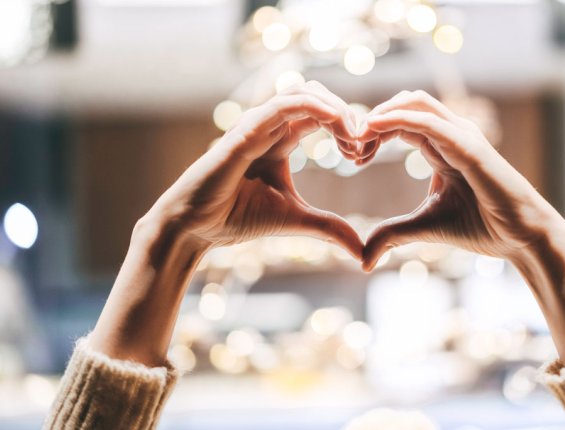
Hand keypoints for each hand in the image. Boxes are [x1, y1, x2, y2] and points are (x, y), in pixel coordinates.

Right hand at [147, 81, 362, 257]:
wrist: (197, 229)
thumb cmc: (238, 219)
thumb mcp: (297, 220)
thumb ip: (330, 229)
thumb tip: (361, 251)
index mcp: (282, 140)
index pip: (322, 115)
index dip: (348, 127)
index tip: (364, 154)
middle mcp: (270, 126)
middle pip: (317, 96)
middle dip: (346, 113)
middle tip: (363, 143)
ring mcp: (257, 124)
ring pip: (303, 92)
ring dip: (335, 107)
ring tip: (354, 134)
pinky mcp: (245, 131)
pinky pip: (283, 105)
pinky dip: (315, 106)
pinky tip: (338, 122)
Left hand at [357, 90, 564, 363]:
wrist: (522, 239)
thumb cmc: (482, 229)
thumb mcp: (425, 228)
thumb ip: (393, 235)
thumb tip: (362, 259)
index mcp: (441, 148)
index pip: (400, 122)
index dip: (371, 132)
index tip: (350, 156)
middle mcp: (451, 135)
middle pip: (404, 103)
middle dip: (371, 117)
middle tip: (348, 145)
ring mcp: (462, 136)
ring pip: (415, 102)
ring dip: (381, 113)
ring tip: (356, 136)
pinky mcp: (470, 146)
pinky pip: (429, 121)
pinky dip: (398, 119)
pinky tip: (374, 130)